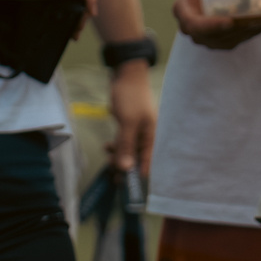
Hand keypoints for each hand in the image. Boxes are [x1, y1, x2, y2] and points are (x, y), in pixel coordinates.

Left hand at [105, 58, 157, 177]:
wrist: (126, 74)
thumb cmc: (131, 97)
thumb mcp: (128, 123)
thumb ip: (126, 145)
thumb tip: (125, 168)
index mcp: (152, 137)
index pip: (148, 163)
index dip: (138, 176)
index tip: (126, 186)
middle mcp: (148, 136)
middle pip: (138, 159)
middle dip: (126, 167)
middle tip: (112, 175)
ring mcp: (139, 131)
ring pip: (130, 151)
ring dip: (119, 156)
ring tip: (107, 156)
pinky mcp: (130, 126)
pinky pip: (125, 142)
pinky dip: (117, 146)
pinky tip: (108, 146)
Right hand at [173, 0, 260, 51]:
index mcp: (183, 10)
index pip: (195, 25)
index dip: (212, 26)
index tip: (231, 21)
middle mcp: (192, 28)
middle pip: (216, 36)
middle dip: (240, 28)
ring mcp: (207, 36)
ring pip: (230, 40)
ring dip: (251, 30)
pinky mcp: (221, 38)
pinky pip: (238, 38)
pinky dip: (254, 30)